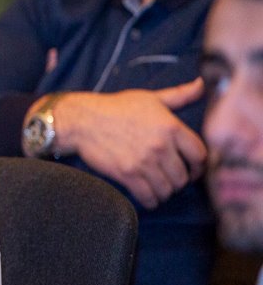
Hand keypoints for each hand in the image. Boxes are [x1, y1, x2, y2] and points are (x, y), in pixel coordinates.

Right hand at [50, 79, 206, 207]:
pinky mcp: (127, 174)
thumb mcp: (150, 98)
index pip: (200, 155)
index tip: (193, 169)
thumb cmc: (116, 107)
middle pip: (183, 177)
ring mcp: (144, 162)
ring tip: (158, 186)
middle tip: (171, 179)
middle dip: (179, 180)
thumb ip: (179, 95)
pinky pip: (149, 197)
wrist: (83, 120)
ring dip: (164, 191)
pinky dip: (151, 200)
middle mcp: (161, 146)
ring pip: (167, 189)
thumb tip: (202, 84)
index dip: (200, 166)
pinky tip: (147, 195)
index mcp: (171, 126)